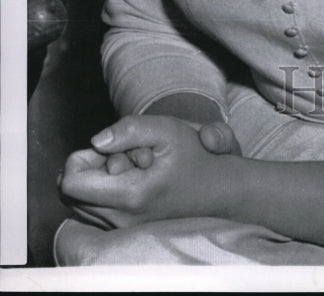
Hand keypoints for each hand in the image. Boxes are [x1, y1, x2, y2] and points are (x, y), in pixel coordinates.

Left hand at [59, 115, 231, 228]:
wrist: (216, 189)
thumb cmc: (193, 156)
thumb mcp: (167, 130)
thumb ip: (129, 130)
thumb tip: (96, 141)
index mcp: (129, 196)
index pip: (70, 183)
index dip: (83, 157)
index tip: (111, 149)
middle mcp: (120, 220)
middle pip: (70, 193)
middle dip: (89, 167)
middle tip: (121, 157)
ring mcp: (120, 230)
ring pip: (78, 203)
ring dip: (95, 180)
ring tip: (128, 169)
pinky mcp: (121, 232)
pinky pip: (90, 211)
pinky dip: (101, 192)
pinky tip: (127, 181)